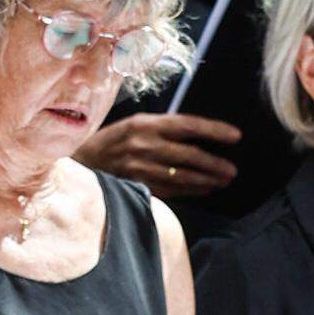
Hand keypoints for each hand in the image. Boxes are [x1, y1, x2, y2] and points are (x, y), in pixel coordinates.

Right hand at [75, 113, 242, 199]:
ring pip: (182, 176)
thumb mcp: (134, 125)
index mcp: (145, 123)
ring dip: (206, 180)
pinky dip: (190, 191)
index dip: (214, 130)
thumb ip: (163, 129)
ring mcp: (138, 167)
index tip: (236, 136)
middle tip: (232, 170)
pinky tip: (204, 190)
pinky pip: (169, 190)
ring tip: (223, 181)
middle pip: (189, 155)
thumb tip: (199, 136)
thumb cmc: (112, 141)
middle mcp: (143, 143)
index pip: (188, 124)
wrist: (77, 162)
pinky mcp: (135, 185)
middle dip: (215, 164)